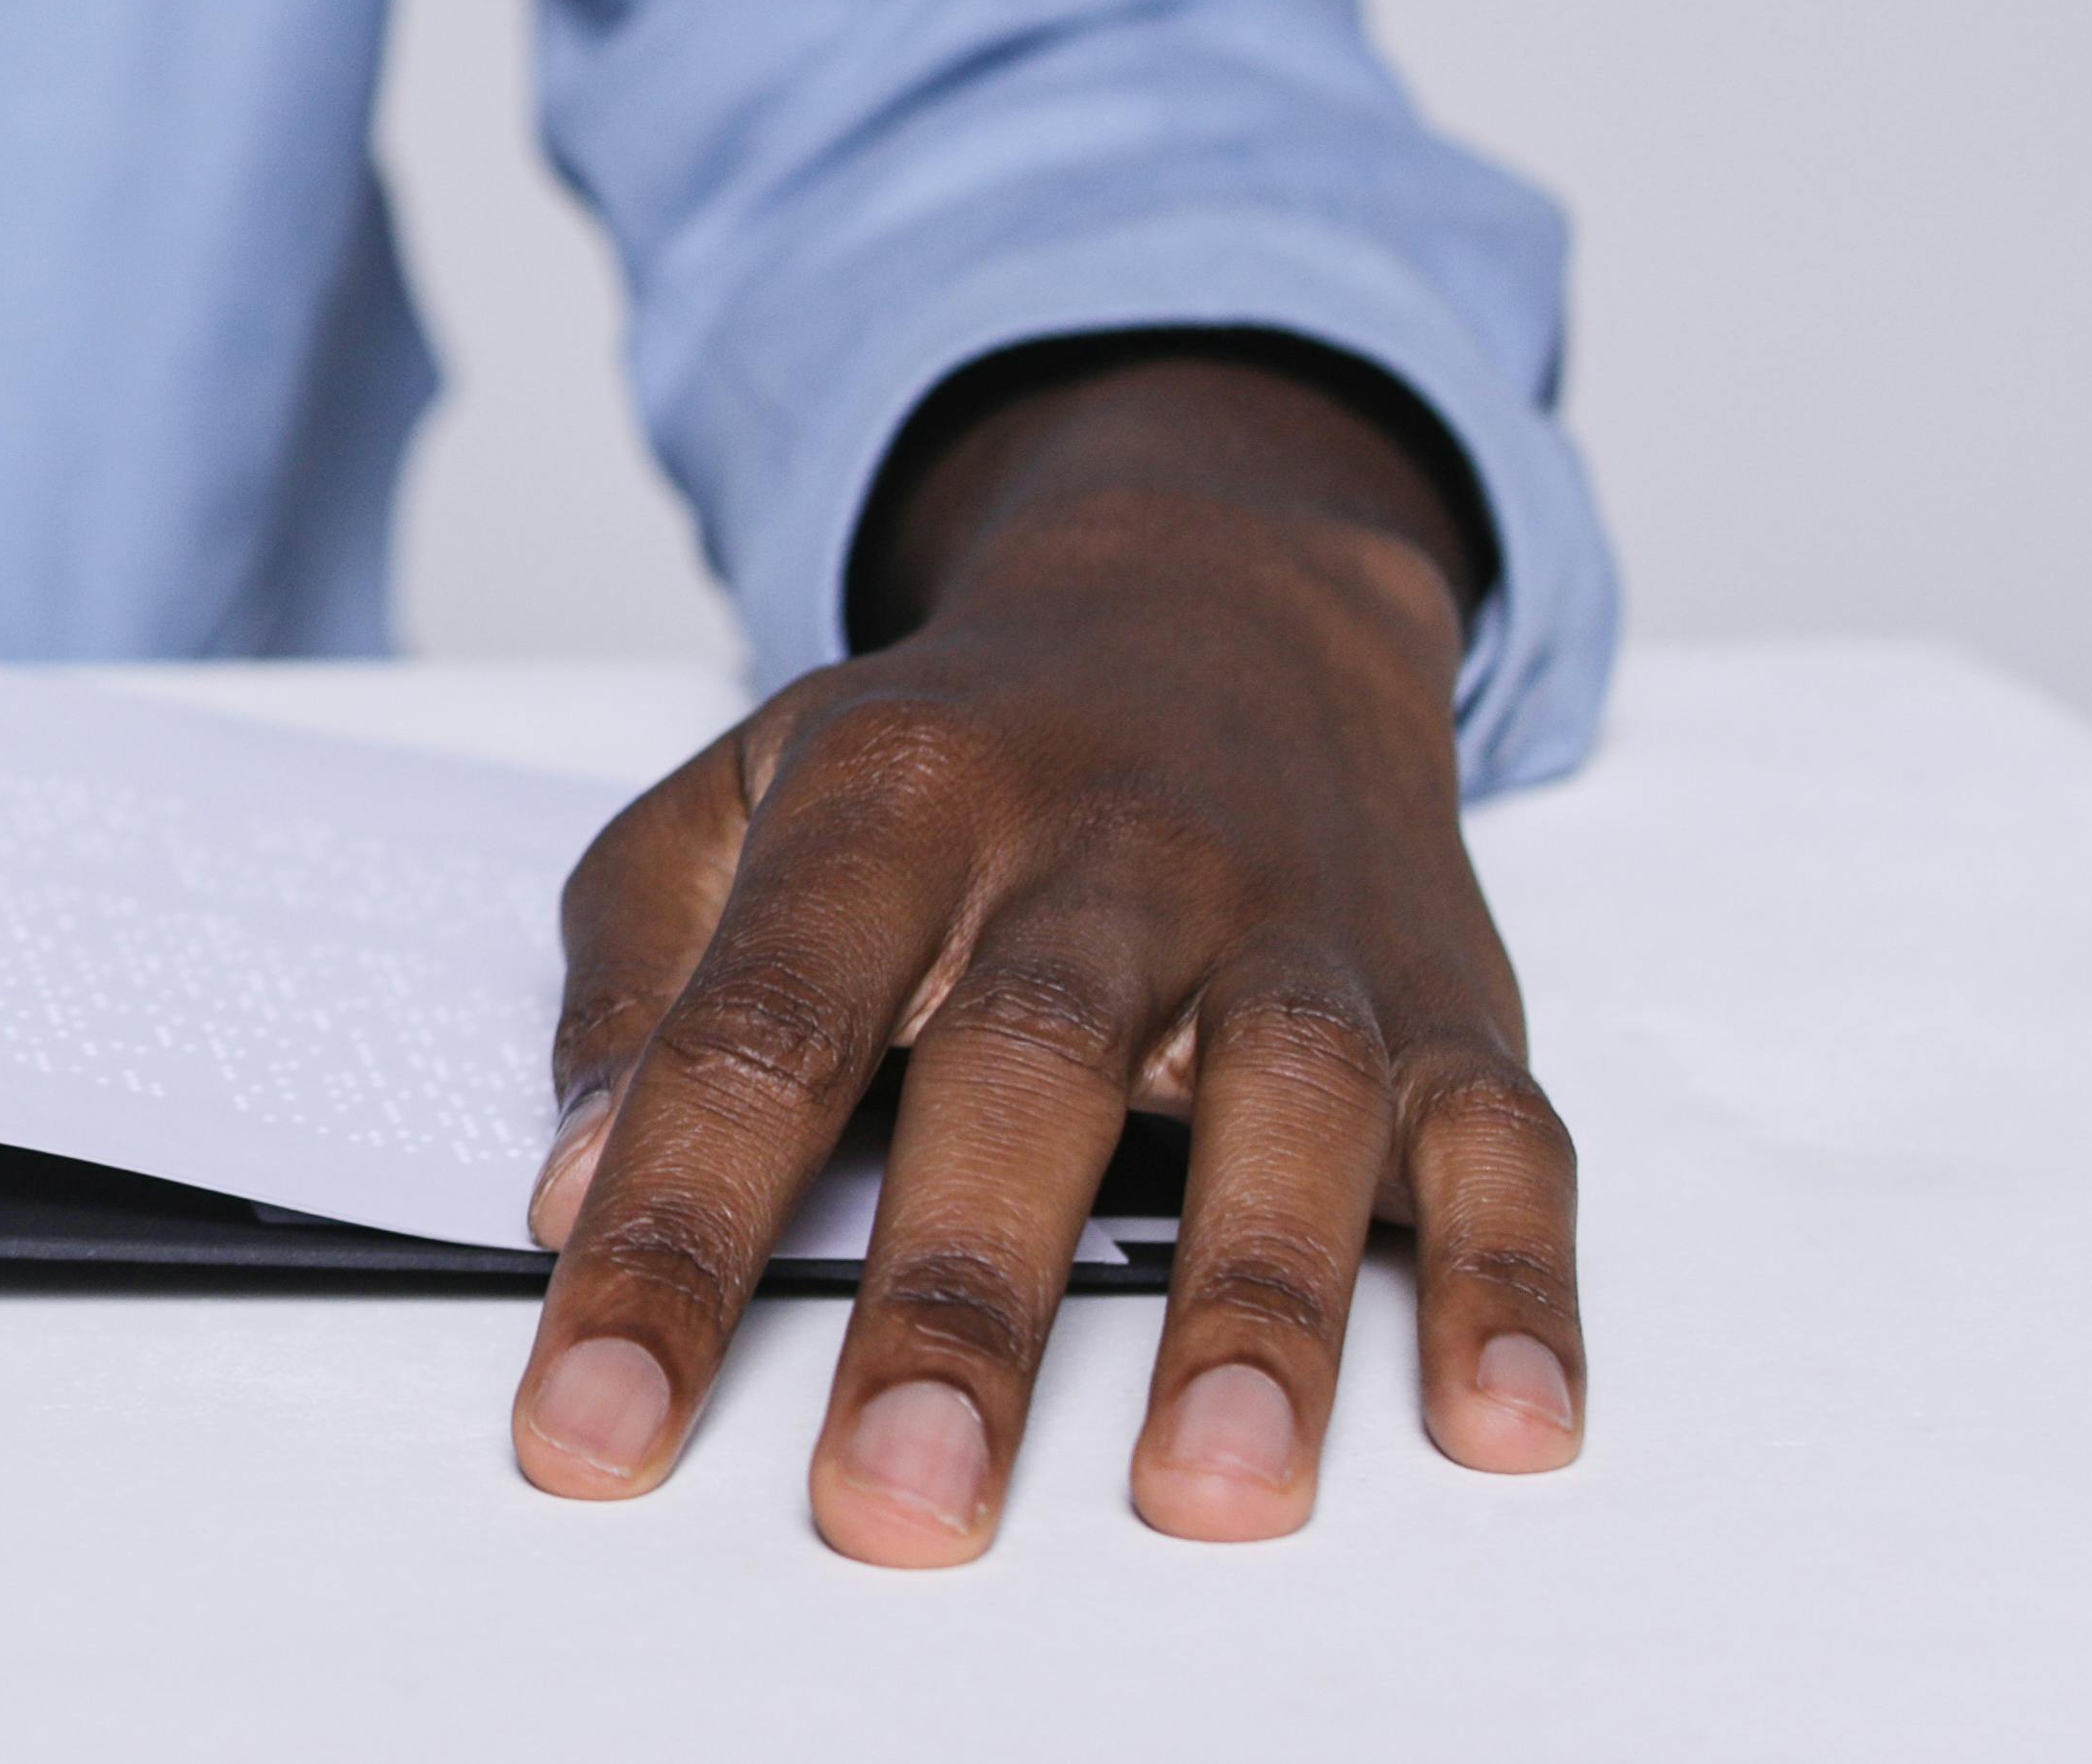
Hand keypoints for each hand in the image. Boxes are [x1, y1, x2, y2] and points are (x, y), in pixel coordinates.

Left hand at [508, 341, 1583, 1560]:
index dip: (665, 1237)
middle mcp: (1105, 851)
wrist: (1212, 591)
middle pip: (1025, 1070)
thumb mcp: (739, 797)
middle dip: (957, 1302)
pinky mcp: (1450, 1002)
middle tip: (896, 1499)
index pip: (754, 1035)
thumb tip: (573, 1189)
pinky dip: (1517, 1282)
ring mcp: (1292, 929)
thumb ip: (640, 982)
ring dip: (1256, 1303)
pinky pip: (1501, 1141)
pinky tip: (1503, 1420)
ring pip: (1287, 1102)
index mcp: (895, 800)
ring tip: (1212, 1489)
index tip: (597, 1422)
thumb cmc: (952, 751)